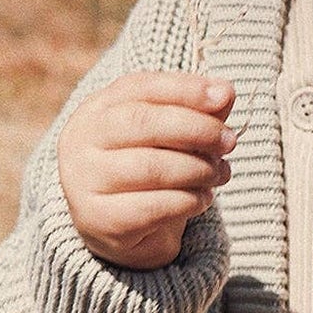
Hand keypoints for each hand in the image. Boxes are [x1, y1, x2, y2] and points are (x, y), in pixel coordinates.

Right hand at [58, 71, 235, 268]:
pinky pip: (154, 207)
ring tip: (219, 174)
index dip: (185, 89)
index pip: (140, 86)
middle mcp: (83, 140)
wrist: (112, 226)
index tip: (224, 95)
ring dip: (198, 169)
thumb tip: (226, 93)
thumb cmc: (145, 167)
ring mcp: (86, 181)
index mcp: (97, 109)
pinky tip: (202, 199)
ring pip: (152, 167)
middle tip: (229, 141)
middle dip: (196, 129)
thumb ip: (195, 111)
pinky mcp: (101, 219)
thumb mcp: (166, 134)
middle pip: (143, 123)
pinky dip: (188, 201)